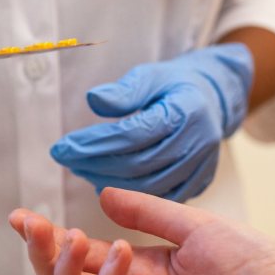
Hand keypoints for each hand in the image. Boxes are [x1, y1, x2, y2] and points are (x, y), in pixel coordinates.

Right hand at [8, 188, 274, 274]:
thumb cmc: (253, 264)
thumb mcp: (193, 227)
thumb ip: (147, 214)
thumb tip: (102, 195)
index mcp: (138, 274)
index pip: (80, 258)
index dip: (48, 239)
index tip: (20, 216)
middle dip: (45, 258)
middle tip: (31, 226)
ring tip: (72, 237)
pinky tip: (117, 256)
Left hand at [50, 44, 253, 201]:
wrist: (211, 101)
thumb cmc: (175, 86)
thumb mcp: (151, 76)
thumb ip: (125, 91)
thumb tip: (94, 100)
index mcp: (186, 112)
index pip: (132, 134)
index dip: (94, 144)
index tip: (62, 148)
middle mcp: (196, 143)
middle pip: (138, 164)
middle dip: (95, 164)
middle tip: (67, 160)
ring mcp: (200, 167)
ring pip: (148, 186)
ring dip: (110, 183)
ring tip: (83, 171)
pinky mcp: (198, 183)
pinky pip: (160, 198)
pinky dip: (132, 197)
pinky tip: (108, 186)